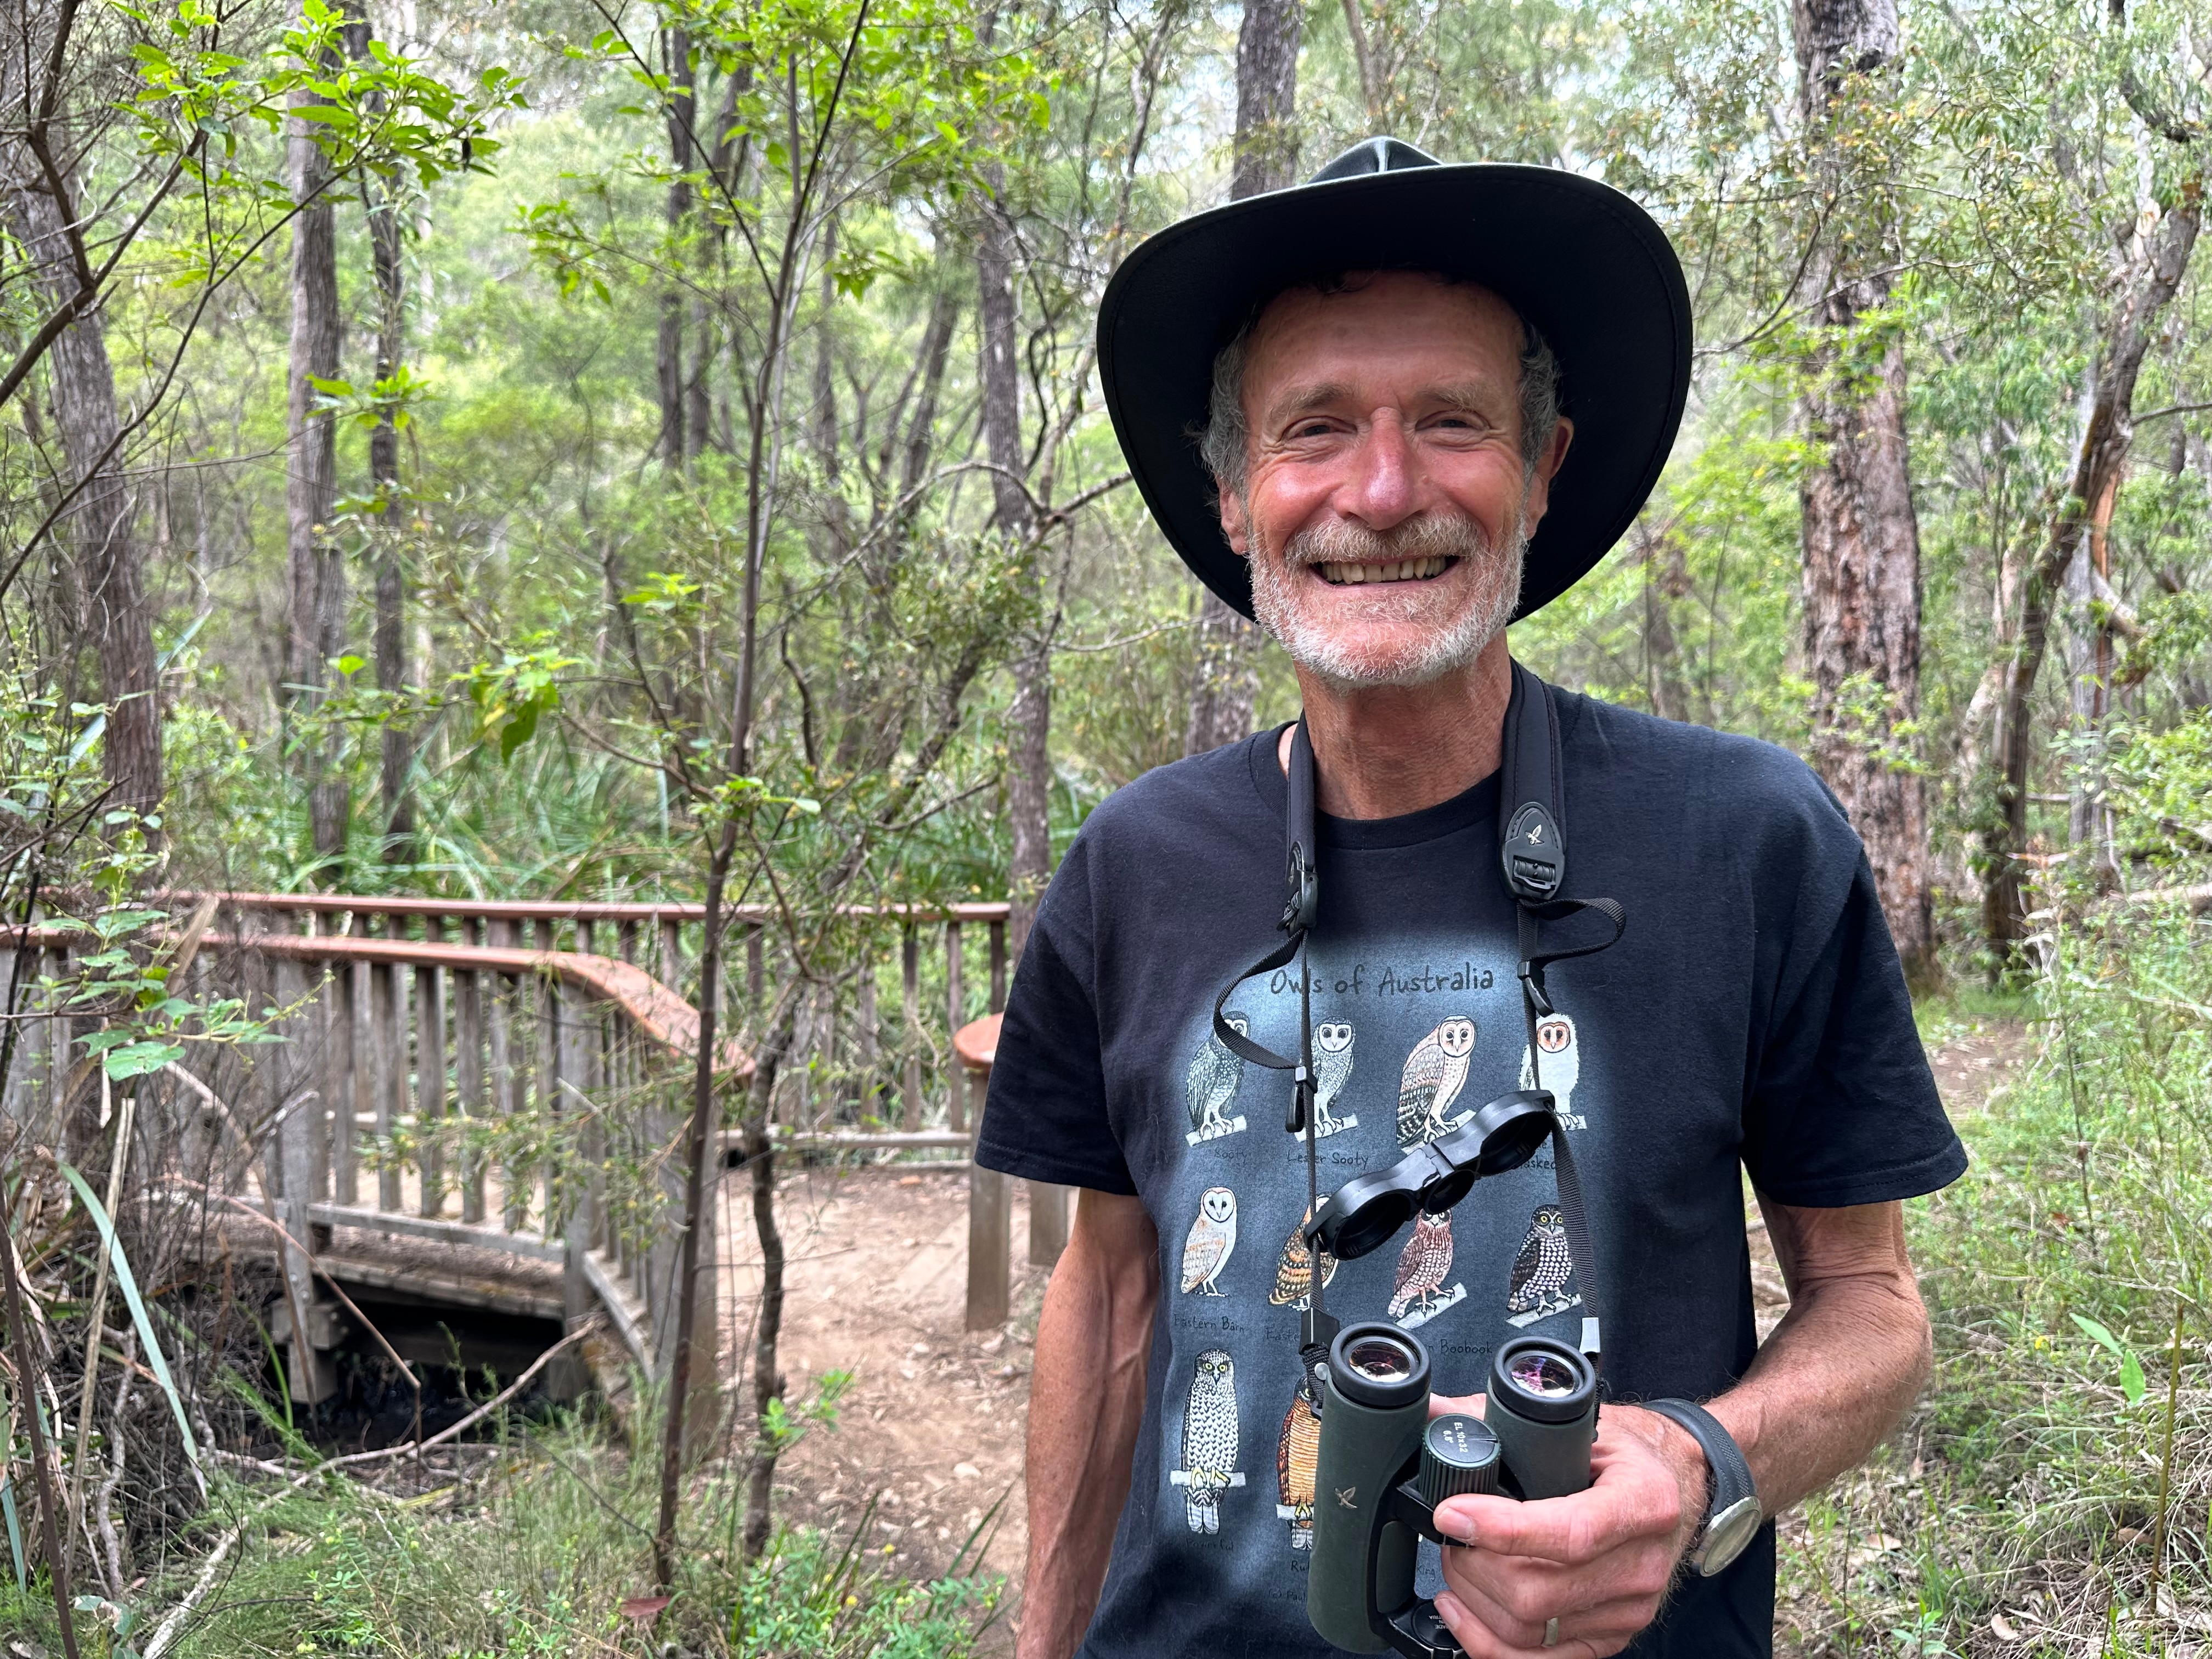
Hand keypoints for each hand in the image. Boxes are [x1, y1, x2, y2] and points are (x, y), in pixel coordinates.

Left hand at [1424, 1395, 1706, 1656]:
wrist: (1678, 1483)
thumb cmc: (1623, 1453)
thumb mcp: (1578, 1423)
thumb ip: (1502, 1418)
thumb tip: (1429, 1411)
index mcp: (1644, 1502)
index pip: (1570, 1533)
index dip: (1503, 1530)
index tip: (1451, 1513)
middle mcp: (1642, 1564)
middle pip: (1539, 1592)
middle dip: (1474, 1565)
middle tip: (1450, 1534)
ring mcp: (1629, 1609)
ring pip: (1530, 1630)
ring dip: (1474, 1601)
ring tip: (1456, 1563)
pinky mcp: (1611, 1636)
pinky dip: (1489, 1645)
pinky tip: (1461, 1613)